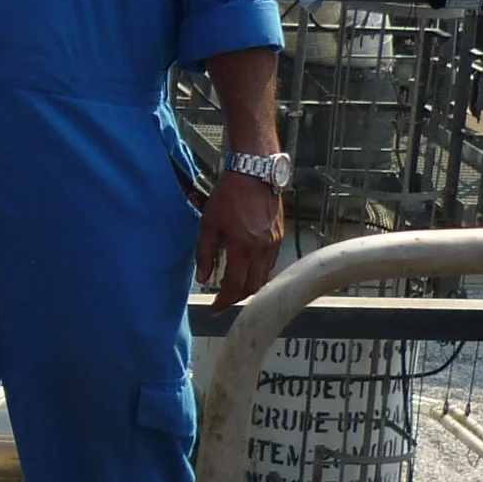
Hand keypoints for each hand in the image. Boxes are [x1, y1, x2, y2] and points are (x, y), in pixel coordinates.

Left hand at [196, 168, 283, 310]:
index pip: (234, 286)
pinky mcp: (279, 237)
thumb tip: (204, 277)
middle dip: (236, 298)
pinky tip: (247, 270)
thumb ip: (205, 253)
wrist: (254, 173)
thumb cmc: (229, 195)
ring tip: (233, 287)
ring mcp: (273, 244)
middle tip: (222, 300)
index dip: (223, 302)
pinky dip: (258, 273)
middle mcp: (262, 250)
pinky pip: (270, 265)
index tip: (214, 308)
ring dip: (248, 287)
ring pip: (263, 278)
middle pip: (251, 287)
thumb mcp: (209, 224)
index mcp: (243, 247)